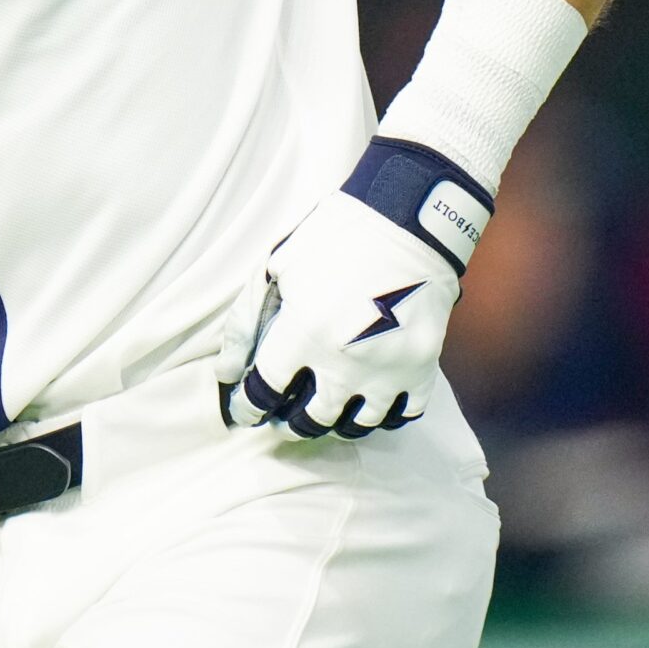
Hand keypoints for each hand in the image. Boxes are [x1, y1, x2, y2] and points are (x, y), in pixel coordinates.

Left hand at [214, 191, 457, 438]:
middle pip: (309, 419)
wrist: (405, 222)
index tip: (245, 409)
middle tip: (282, 415)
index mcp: (302, 333)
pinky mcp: (422, 368)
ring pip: (356, 425)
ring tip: (322, 410)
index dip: (248, 406)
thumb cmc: (331, 239)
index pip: (264, 393)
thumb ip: (245, 324)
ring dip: (333, 422)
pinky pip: (402, 415)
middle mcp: (344, 362)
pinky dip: (382, 416)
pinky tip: (367, 403)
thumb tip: (226, 372)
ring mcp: (387, 370)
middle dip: (288, 421)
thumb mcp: (274, 269)